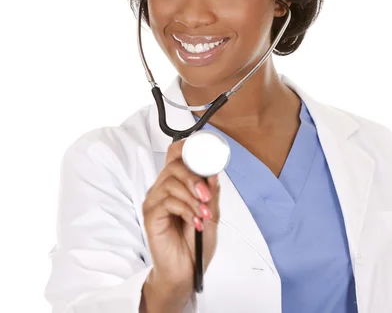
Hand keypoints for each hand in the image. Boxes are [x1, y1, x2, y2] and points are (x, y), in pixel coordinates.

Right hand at [141, 138, 220, 298]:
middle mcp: (164, 188)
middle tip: (206, 196)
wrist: (186, 271)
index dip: (187, 148)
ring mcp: (155, 201)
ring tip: (203, 214)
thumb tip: (213, 172)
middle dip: (195, 177)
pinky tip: (194, 221)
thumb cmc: (197, 243)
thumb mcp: (212, 214)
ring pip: (171, 182)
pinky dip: (185, 209)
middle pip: (174, 165)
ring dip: (192, 197)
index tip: (205, 155)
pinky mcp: (150, 215)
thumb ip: (212, 193)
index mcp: (178, 184)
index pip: (176, 155)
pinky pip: (167, 201)